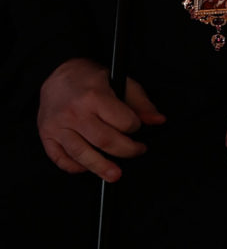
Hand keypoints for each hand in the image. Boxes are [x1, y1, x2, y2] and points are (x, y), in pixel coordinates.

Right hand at [37, 61, 162, 180]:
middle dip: (126, 151)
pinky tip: (86, 167)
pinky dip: (74, 167)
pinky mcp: (46, 135)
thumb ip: (140, 103)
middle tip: (137, 151)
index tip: (137, 127)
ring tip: (114, 175)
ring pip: (81, 154)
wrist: (57, 73)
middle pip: (104, 141)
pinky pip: (59, 158)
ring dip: (101, 167)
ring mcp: (57, 125)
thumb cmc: (90, 79)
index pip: (123, 122)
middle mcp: (74, 112)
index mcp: (94, 96)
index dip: (135, 127)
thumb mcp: (120, 82)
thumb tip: (158, 120)